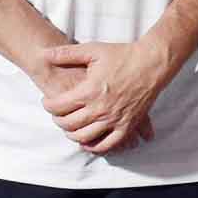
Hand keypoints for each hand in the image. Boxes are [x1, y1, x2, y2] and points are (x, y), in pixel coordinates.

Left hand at [41, 37, 176, 153]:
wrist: (152, 63)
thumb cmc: (123, 55)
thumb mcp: (93, 50)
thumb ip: (66, 54)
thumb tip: (45, 54)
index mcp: (89, 91)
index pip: (58, 106)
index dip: (48, 105)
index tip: (47, 102)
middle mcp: (100, 108)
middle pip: (68, 124)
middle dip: (57, 120)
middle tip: (57, 114)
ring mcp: (114, 119)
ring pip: (84, 137)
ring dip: (71, 135)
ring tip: (69, 127)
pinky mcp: (127, 126)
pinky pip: (107, 145)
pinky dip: (94, 147)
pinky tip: (87, 142)